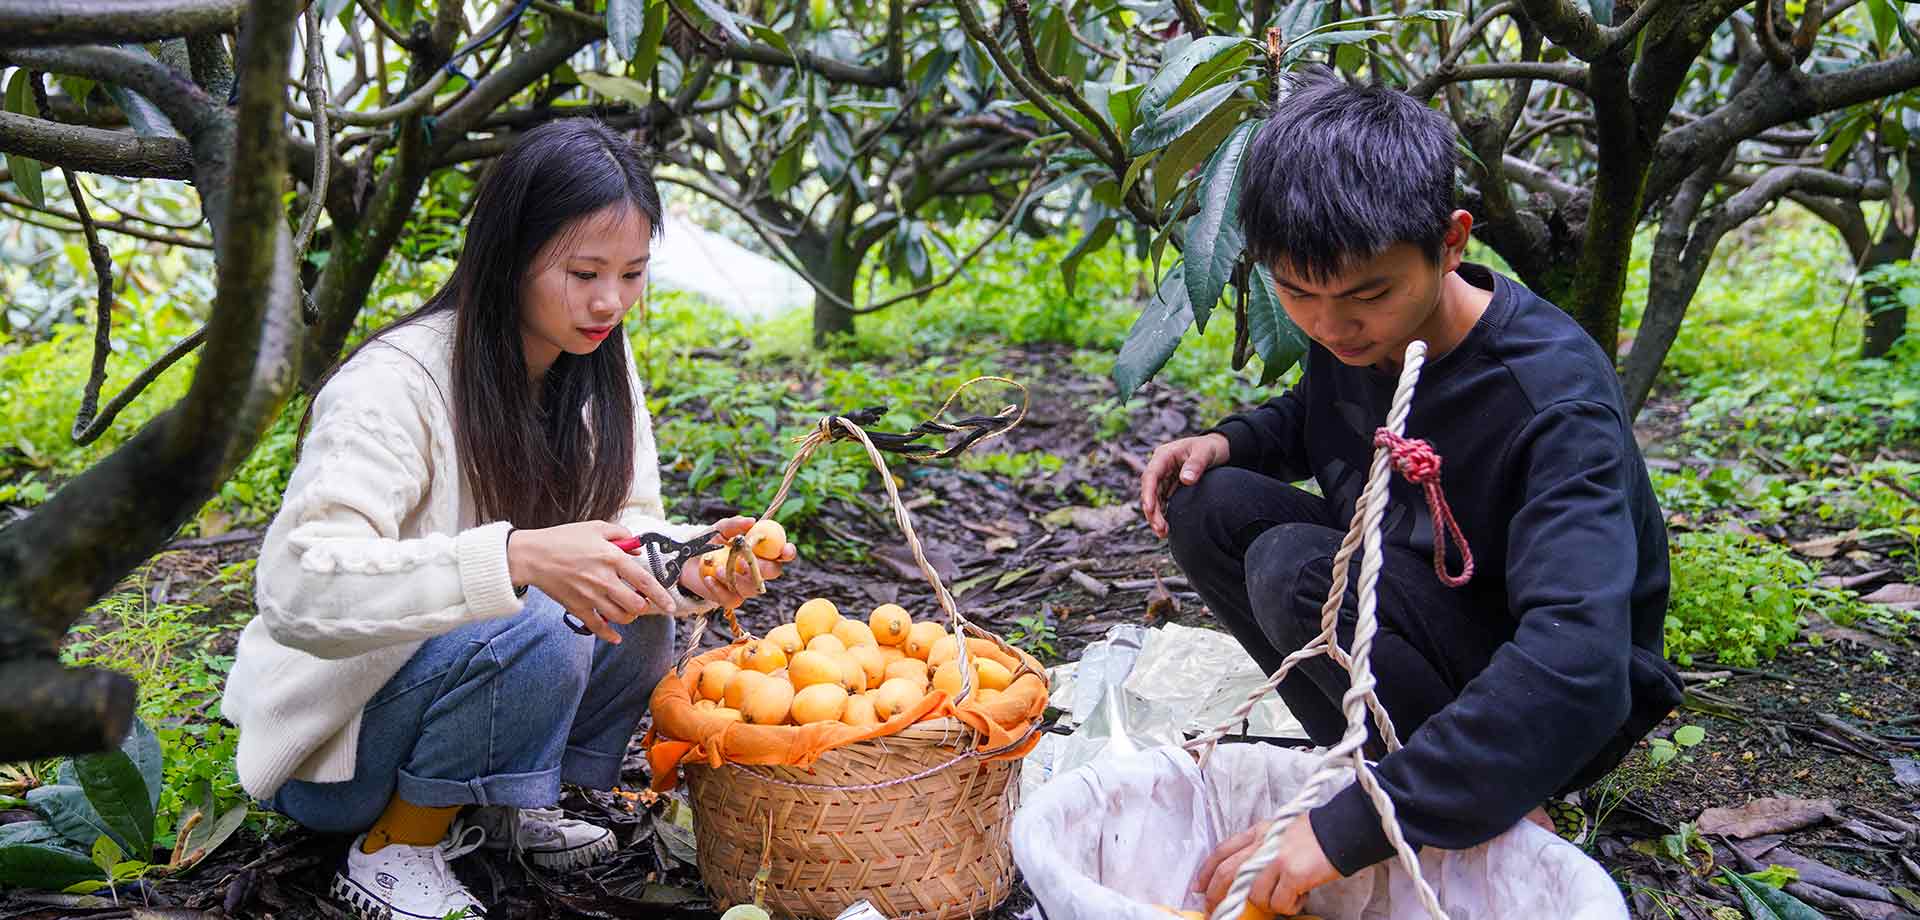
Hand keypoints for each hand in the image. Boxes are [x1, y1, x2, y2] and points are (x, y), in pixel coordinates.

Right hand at [506, 521, 676, 644]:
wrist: (532, 555)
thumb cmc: (563, 538)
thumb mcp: (596, 527)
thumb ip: (622, 534)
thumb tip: (637, 546)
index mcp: (612, 558)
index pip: (645, 581)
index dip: (661, 596)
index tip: (671, 605)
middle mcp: (604, 580)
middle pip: (636, 605)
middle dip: (644, 607)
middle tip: (643, 602)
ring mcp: (591, 596)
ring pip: (621, 617)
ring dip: (629, 617)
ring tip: (628, 610)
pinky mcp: (577, 607)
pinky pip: (598, 628)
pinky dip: (610, 635)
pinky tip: (616, 636)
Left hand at [681, 516, 795, 609]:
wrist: (685, 562)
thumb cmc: (707, 543)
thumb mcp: (718, 529)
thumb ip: (734, 525)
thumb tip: (752, 521)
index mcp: (760, 550)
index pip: (781, 553)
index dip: (787, 552)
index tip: (785, 550)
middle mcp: (758, 569)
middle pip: (773, 571)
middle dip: (761, 567)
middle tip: (743, 561)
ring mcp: (746, 586)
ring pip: (753, 587)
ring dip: (736, 578)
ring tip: (716, 568)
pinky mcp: (732, 599)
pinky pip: (734, 599)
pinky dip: (720, 589)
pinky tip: (708, 579)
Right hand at [1140, 433, 1230, 538]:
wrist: (1218, 449)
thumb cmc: (1210, 448)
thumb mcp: (1205, 452)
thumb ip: (1196, 464)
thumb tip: (1185, 480)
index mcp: (1164, 456)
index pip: (1150, 476)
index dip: (1148, 493)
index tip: (1150, 509)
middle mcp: (1161, 467)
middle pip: (1150, 490)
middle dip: (1152, 511)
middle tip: (1160, 529)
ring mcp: (1165, 477)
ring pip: (1155, 499)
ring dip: (1156, 516)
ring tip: (1162, 533)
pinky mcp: (1171, 486)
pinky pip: (1163, 501)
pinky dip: (1164, 514)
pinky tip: (1167, 527)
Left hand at [1193, 817, 1338, 916]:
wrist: (1341, 830)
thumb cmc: (1314, 834)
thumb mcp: (1279, 831)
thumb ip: (1260, 847)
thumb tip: (1247, 875)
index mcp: (1257, 832)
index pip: (1222, 851)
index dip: (1207, 871)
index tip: (1199, 887)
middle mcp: (1261, 844)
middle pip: (1227, 874)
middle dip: (1217, 896)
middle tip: (1217, 910)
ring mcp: (1274, 859)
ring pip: (1254, 894)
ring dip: (1268, 904)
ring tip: (1286, 899)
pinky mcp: (1291, 874)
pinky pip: (1279, 903)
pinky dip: (1288, 907)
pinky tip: (1300, 898)